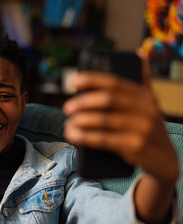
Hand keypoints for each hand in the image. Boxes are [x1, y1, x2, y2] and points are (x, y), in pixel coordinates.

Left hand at [63, 72, 178, 182]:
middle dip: (84, 102)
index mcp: (145, 96)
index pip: (115, 82)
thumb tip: (140, 54)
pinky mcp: (136, 146)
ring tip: (68, 125)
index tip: (73, 80)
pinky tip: (74, 136)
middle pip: (108, 99)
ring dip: (81, 121)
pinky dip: (86, 137)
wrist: (165, 160)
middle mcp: (146, 109)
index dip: (92, 79)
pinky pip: (104, 140)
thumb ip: (142, 82)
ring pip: (104, 120)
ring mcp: (142, 128)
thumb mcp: (149, 104)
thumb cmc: (149, 128)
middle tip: (67, 107)